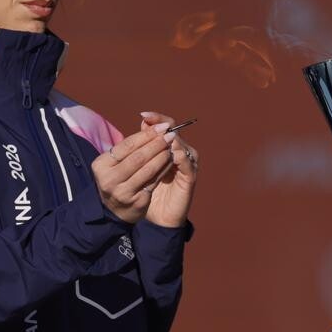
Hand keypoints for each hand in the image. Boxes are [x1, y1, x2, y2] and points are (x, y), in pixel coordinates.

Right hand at [91, 128, 175, 223]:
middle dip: (156, 143)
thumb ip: (130, 145)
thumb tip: (149, 121)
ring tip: (172, 146)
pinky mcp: (137, 201)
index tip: (161, 126)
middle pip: (138, 157)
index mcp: (101, 165)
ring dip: (162, 155)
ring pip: (148, 169)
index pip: (126, 145)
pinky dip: (164, 168)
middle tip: (170, 134)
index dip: (146, 135)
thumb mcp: (116, 162)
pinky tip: (171, 160)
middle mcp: (109, 179)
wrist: (115, 211)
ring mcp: (123, 192)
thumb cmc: (117, 179)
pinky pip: (154, 181)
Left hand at [138, 111, 196, 228]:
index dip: (157, 118)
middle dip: (160, 125)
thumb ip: (141, 149)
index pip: (166, 125)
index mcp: (170, 148)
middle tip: (148, 119)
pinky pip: (185, 161)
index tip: (143, 114)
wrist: (158, 217)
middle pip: (174, 131)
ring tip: (153, 136)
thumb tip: (141, 124)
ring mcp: (188, 163)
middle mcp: (182, 152)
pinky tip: (165, 153)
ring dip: (166, 139)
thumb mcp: (140, 168)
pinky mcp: (190, 176)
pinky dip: (176, 155)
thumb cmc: (148, 191)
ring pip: (179, 144)